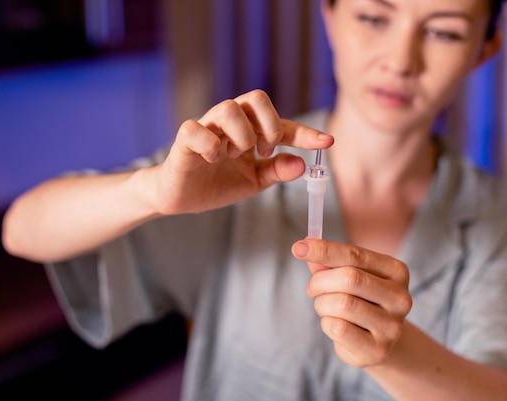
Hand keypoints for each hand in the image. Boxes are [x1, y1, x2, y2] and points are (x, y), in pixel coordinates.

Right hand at [149, 89, 333, 214]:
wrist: (180, 197)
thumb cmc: (217, 184)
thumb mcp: (254, 181)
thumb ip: (277, 171)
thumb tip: (302, 164)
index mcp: (249, 131)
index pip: (282, 124)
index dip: (305, 133)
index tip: (326, 142)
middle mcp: (229, 123)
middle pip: (256, 97)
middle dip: (268, 126)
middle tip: (264, 152)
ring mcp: (207, 128)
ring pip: (228, 107)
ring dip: (240, 136)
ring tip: (234, 156)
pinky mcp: (184, 139)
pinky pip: (196, 129)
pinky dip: (210, 146)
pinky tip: (213, 160)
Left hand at [292, 239, 411, 367]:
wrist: (376, 342)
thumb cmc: (358, 300)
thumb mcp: (347, 276)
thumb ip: (328, 262)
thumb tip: (305, 247)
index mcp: (396, 271)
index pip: (355, 254)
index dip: (324, 250)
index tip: (297, 248)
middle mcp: (400, 297)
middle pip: (350, 278)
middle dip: (320, 281)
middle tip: (311, 289)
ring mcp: (392, 326)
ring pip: (342, 304)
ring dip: (321, 304)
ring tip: (324, 307)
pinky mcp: (378, 349)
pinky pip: (338, 328)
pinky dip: (326, 323)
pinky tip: (334, 324)